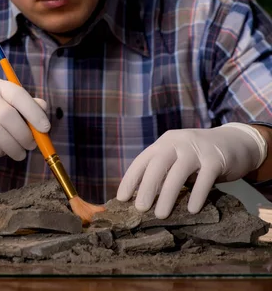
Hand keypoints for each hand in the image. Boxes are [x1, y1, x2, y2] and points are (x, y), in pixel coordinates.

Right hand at [0, 76, 49, 160]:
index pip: (17, 94)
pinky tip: (3, 152)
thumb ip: (24, 104)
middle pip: (7, 115)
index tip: (45, 128)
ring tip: (20, 153)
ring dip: (13, 147)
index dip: (33, 111)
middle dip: (24, 134)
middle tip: (32, 145)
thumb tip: (43, 110)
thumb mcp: (1, 101)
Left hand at [116, 123, 266, 218]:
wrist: (236, 142)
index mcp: (163, 143)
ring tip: (160, 215)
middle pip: (158, 165)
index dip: (130, 179)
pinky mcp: (216, 159)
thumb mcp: (177, 157)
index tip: (121, 199)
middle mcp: (177, 143)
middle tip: (140, 209)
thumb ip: (163, 171)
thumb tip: (141, 197)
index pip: (141, 161)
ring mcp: (197, 149)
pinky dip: (197, 195)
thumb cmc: (199, 155)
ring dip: (168, 195)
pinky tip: (192, 210)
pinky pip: (204, 179)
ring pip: (178, 173)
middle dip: (147, 187)